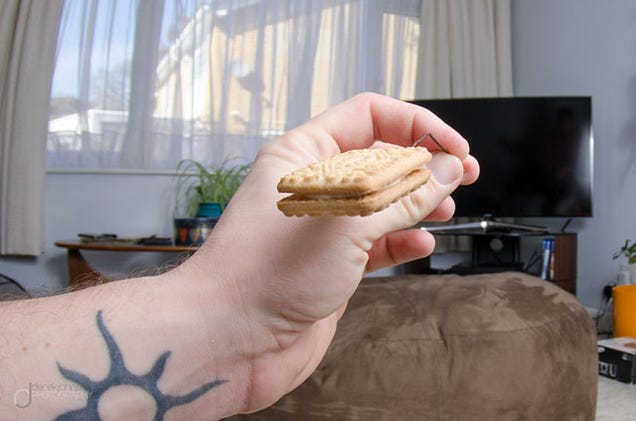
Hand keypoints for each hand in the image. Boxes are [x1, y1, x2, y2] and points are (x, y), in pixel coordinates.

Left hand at [183, 92, 478, 412]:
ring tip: (444, 210)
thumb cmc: (265, 273)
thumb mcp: (346, 223)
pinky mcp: (330, 264)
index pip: (369, 117)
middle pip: (379, 158)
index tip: (453, 148)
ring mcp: (322, 227)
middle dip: (422, 165)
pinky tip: (419, 244)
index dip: (416, 125)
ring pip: (381, 202)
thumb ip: (402, 196)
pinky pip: (375, 242)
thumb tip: (446, 170)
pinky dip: (400, 240)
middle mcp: (313, 186)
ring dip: (416, 203)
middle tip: (461, 176)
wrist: (229, 341)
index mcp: (304, 155)